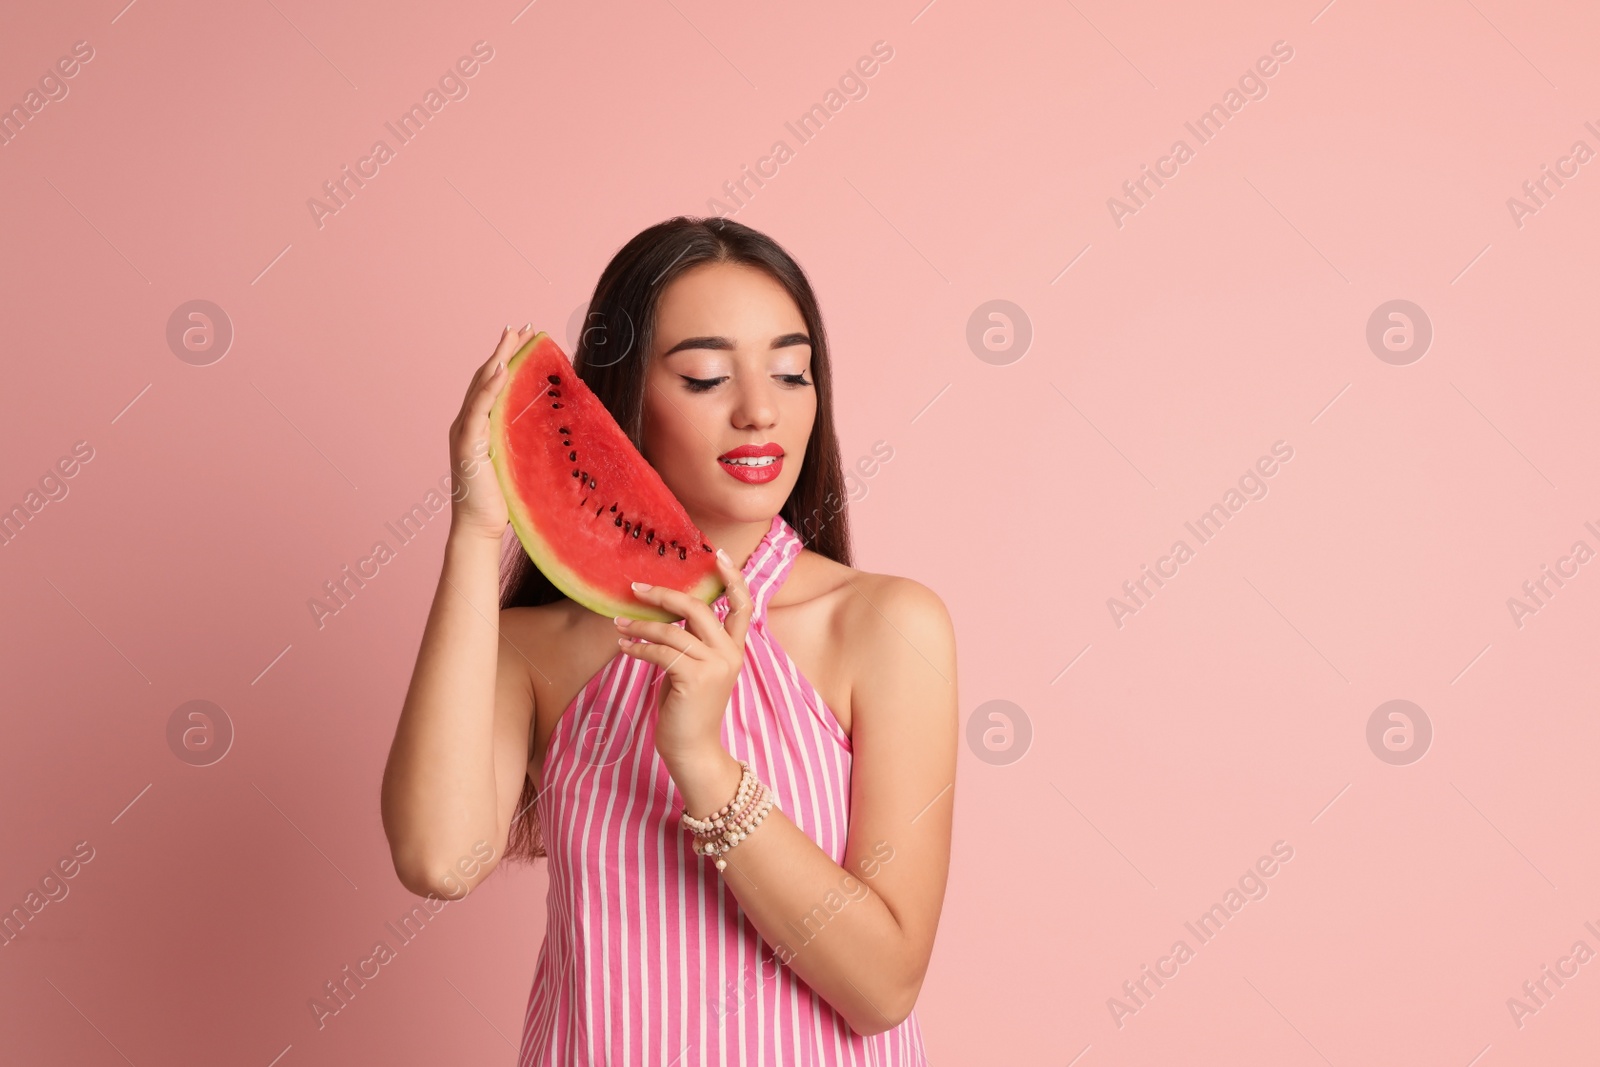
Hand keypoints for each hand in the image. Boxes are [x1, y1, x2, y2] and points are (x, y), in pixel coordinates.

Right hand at [448, 325, 532, 539]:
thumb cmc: (504, 498)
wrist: (480, 527)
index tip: (526, 336)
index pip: (495, 383)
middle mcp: (469, 423)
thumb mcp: (520, 459)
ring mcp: (465, 432)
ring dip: (497, 360)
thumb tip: (555, 420)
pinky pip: (477, 411)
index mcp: (481, 424)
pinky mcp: (466, 445)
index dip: (508, 357)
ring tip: (512, 338)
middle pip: (486, 377)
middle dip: (503, 350)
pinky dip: (489, 389)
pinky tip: (502, 370)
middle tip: (523, 326)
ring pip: (480, 388)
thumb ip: (527, 437)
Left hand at [614, 548, 753, 766]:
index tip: (718, 554)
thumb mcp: (697, 670)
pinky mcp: (694, 679)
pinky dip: (638, 647)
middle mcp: (729, 654)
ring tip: (619, 624)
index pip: (742, 606)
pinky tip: (624, 647)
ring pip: (672, 631)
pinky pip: (660, 652)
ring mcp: (714, 666)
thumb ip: (693, 642)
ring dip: (640, 625)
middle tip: (636, 587)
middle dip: (665, 594)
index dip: (733, 578)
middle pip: (698, 608)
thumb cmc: (689, 710)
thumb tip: (669, 613)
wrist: (694, 751)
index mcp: (733, 649)